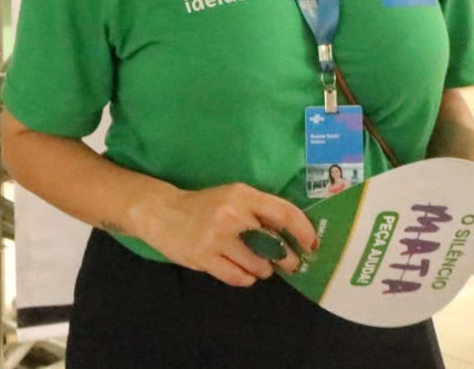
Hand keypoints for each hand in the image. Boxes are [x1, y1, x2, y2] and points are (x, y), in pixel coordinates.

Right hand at [144, 183, 318, 287]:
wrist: (161, 212)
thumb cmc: (203, 205)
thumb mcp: (232, 198)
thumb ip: (259, 213)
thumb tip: (291, 237)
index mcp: (242, 195)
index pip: (284, 213)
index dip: (303, 231)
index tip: (312, 244)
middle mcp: (232, 215)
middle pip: (274, 245)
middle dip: (287, 259)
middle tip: (289, 263)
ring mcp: (217, 238)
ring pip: (258, 266)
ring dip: (263, 270)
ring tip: (257, 264)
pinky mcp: (205, 258)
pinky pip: (239, 278)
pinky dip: (246, 278)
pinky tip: (242, 271)